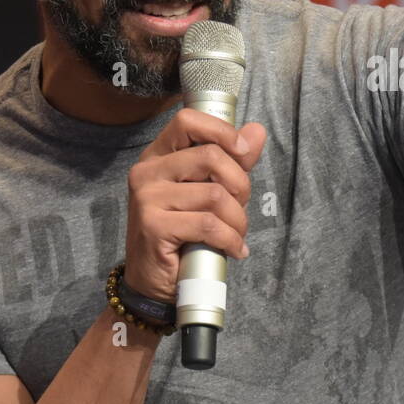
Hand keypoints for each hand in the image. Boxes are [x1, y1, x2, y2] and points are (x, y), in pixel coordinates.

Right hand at [124, 109, 267, 301]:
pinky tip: (234, 250)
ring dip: (238, 220)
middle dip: (240, 185)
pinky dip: (231, 240)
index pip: (188, 121)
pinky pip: (209, 225)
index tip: (243, 151)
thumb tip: (257, 131)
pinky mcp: (153, 226)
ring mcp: (147, 198)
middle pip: (211, 156)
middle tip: (240, 208)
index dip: (222, 131)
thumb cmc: (183, 233)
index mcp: (159, 156)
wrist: (153, 282)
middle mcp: (147, 171)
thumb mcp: (209, 192)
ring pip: (215, 195)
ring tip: (236, 235)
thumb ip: (232, 161)